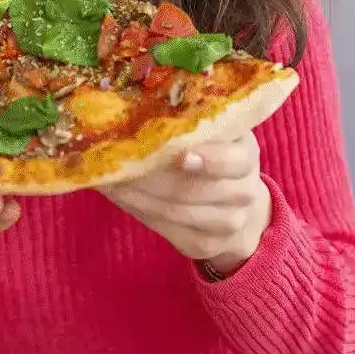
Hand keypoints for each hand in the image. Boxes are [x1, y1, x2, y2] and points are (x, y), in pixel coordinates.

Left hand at [102, 132, 271, 275]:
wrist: (234, 204)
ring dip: (136, 195)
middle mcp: (244, 191)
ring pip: (175, 212)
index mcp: (245, 155)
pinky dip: (139, 211)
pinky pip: (168, 230)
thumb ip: (187, 124)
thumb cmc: (212, 155)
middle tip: (114, 161)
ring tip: (109, 179)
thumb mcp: (212, 134)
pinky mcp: (208, 245)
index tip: (180, 155)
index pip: (233, 161)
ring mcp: (229, 223)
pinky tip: (120, 196)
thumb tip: (134, 108)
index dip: (208, 160)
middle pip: (192, 189)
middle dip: (148, 176)